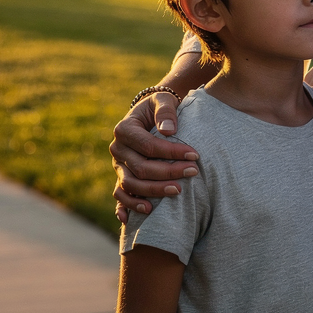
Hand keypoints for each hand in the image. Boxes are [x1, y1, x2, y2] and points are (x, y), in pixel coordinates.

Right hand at [111, 91, 198, 222]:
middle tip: (193, 172)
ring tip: (178, 191)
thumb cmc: (159, 107)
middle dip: (168, 172)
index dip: (171, 152)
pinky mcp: (121, 178)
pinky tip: (145, 212)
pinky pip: (120, 196)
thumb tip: (168, 131)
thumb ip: (165, 111)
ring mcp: (118, 166)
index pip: (148, 146)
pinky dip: (129, 206)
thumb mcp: (163, 100)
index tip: (195, 154)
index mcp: (124, 130)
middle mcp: (117, 150)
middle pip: (141, 168)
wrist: (150, 115)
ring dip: (154, 191)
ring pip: (131, 185)